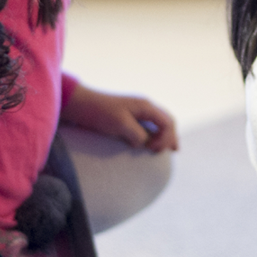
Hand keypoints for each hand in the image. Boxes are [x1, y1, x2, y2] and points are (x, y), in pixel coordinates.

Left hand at [62, 84, 178, 151]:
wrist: (82, 105)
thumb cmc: (101, 113)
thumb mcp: (120, 125)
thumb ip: (137, 135)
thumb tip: (145, 143)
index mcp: (146, 106)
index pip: (167, 123)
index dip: (165, 139)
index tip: (152, 150)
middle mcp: (145, 106)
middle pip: (168, 121)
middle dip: (172, 136)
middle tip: (174, 151)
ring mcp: (138, 110)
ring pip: (160, 121)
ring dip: (166, 134)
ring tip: (169, 148)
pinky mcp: (130, 115)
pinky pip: (150, 123)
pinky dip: (156, 133)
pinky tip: (153, 142)